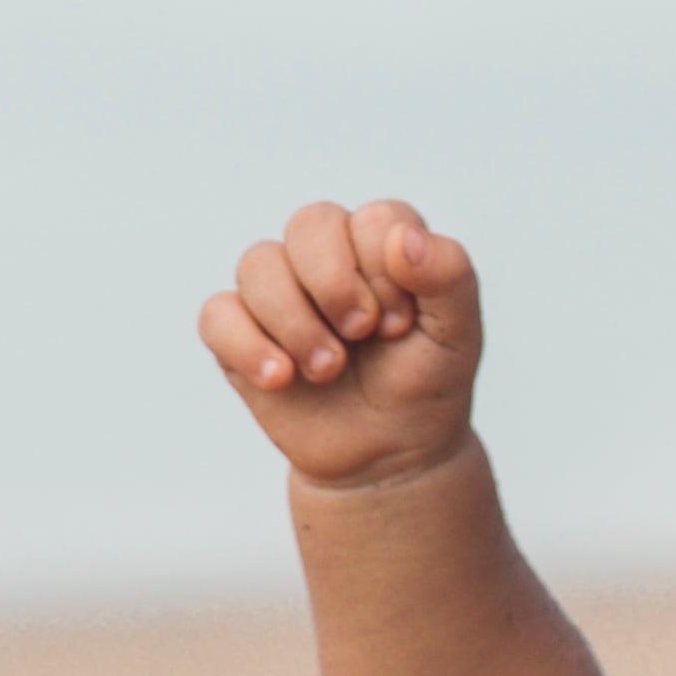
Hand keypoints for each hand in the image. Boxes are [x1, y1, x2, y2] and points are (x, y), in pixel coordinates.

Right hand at [200, 197, 488, 491]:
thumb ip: (448, 276)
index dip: (385, 271)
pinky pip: (218, 314)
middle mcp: (326, 254)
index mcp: (381, 243)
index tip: (399, 326)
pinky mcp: (238, 330)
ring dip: (295, 323)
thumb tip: (403, 239)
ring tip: (327, 370)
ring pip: (258, 264)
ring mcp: (277, 289)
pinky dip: (246, 346)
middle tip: (361, 335)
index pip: (373, 219)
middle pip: (309, 224)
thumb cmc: (424, 385)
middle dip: (335, 285)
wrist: (387, 456)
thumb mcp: (458, 335)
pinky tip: (279, 379)